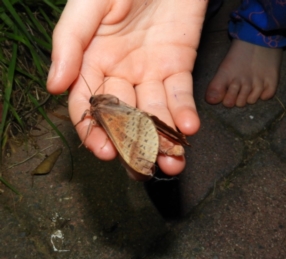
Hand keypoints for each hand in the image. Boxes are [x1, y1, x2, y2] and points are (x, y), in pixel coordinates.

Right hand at [47, 0, 206, 178]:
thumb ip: (69, 43)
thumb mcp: (88, 6)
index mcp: (93, 64)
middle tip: (142, 171)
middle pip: (124, 118)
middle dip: (133, 146)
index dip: (94, 131)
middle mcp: (121, 74)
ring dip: (163, 139)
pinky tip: (188, 129)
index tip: (105, 153)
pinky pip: (180, 94)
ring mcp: (150, 73)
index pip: (89, 106)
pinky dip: (184, 112)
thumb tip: (54, 86)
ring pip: (154, 113)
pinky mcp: (177, 67)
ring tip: (171, 163)